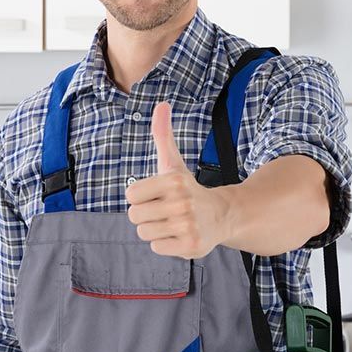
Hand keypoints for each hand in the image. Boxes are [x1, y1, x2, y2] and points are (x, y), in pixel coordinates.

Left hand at [126, 101, 231, 258]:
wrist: (221, 215)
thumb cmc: (187, 188)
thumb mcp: (172, 162)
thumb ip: (163, 134)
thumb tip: (162, 104)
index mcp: (173, 180)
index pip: (130, 195)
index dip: (140, 196)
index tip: (157, 194)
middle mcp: (182, 202)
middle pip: (134, 216)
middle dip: (146, 215)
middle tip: (165, 211)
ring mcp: (187, 225)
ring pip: (144, 233)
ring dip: (154, 230)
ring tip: (171, 222)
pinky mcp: (191, 246)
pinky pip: (156, 247)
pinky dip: (165, 244)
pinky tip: (179, 235)